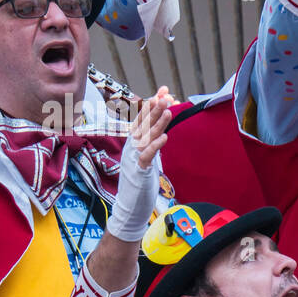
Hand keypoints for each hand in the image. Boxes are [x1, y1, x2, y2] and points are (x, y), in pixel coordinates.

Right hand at [107, 86, 172, 240]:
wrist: (129, 205)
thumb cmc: (139, 181)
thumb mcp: (146, 156)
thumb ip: (152, 141)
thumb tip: (160, 126)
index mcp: (133, 142)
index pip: (143, 119)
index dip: (153, 104)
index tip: (164, 91)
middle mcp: (131, 147)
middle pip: (144, 124)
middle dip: (155, 108)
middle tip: (165, 94)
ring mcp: (133, 159)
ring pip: (146, 137)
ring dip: (157, 123)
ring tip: (168, 110)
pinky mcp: (138, 171)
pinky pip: (146, 156)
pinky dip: (155, 146)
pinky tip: (164, 138)